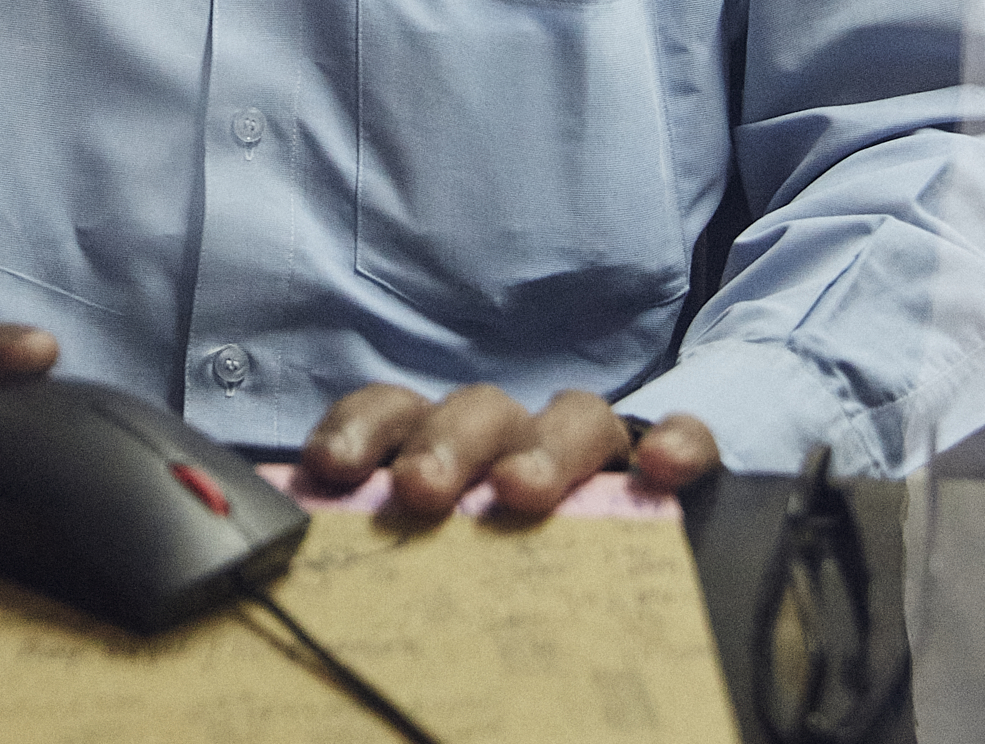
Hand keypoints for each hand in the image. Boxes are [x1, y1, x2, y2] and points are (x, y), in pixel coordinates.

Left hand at [302, 383, 720, 519]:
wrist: (598, 554)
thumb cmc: (483, 557)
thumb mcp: (427, 548)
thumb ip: (377, 546)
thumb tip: (306, 572)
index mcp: (443, 445)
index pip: (392, 412)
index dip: (357, 429)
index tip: (330, 469)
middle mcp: (513, 435)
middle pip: (479, 411)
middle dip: (445, 444)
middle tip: (417, 490)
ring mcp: (587, 447)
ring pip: (573, 415)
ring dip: (546, 449)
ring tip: (522, 490)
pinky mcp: (659, 464)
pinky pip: (678, 436)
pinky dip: (677, 442)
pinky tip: (664, 469)